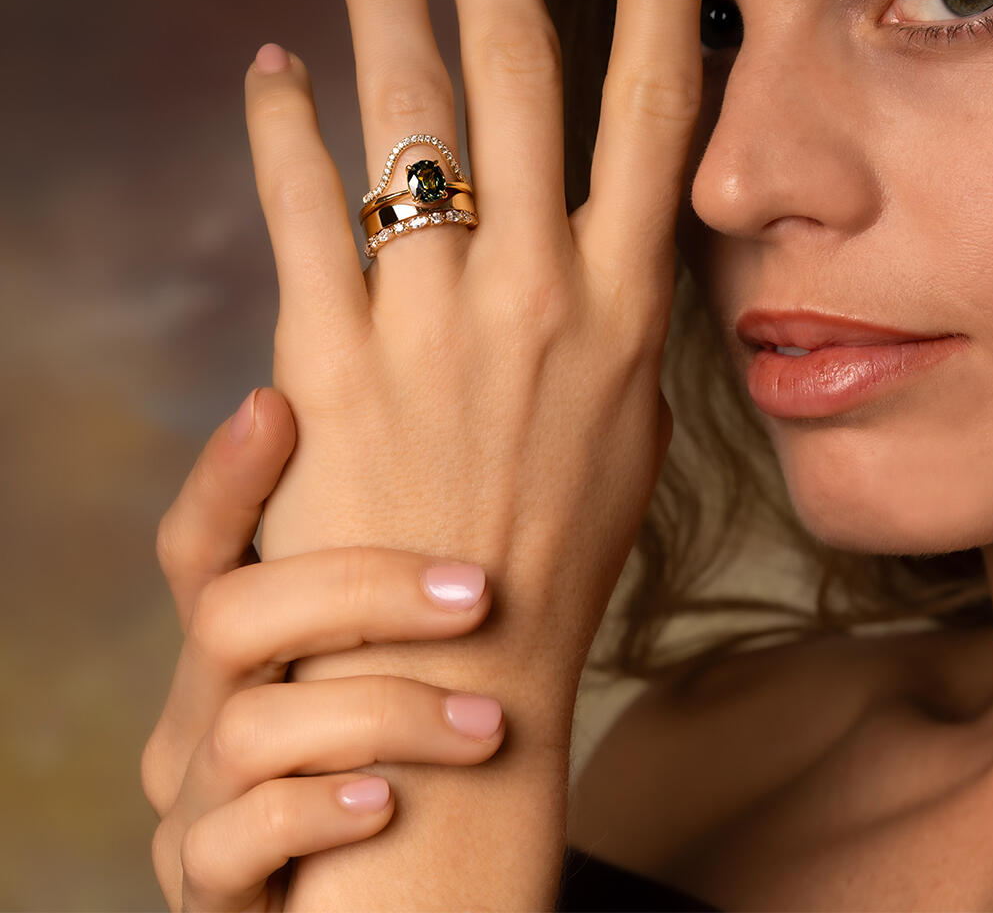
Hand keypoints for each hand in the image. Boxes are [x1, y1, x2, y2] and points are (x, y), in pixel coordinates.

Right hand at [142, 388, 504, 910]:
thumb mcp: (403, 662)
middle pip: (227, 615)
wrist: (407, 897)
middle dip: (359, 590)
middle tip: (479, 592)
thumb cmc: (418, 760)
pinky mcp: (213, 884)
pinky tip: (388, 803)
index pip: (203, 545)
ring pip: (248, 725)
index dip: (227, 476)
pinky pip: (237, 836)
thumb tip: (515, 442)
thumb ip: (416, 578)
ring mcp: (201, 800)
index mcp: (241, 647)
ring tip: (485, 727)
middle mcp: (203, 712)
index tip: (277, 404)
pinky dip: (316, 809)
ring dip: (384, 715)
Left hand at [244, 0, 700, 708]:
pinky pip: (303, 211)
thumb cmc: (561, 548)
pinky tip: (273, 68)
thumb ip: (620, 310)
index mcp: (627, 302)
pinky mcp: (333, 358)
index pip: (658, 107)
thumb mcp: (634, 422)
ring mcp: (434, 321)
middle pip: (521, 75)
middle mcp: (539, 291)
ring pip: (411, 117)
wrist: (461, 673)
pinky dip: (280, 129)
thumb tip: (612, 225)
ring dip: (385, 1)